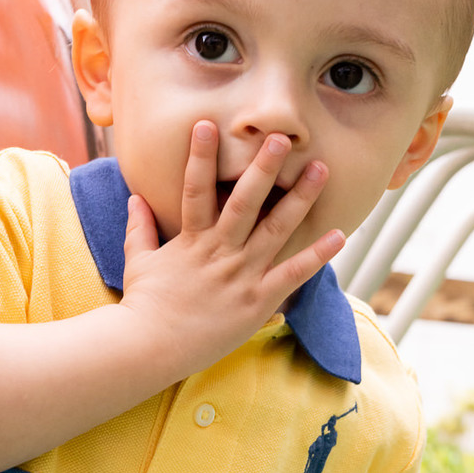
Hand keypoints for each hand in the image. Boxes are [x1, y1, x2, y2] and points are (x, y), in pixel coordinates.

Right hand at [118, 123, 343, 381]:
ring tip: (320, 169)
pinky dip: (316, 255)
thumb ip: (138, 228)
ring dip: (299, 199)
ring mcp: (240, 276)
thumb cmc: (143, 306)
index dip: (201, 157)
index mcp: (190, 240)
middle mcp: (219, 252)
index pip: (196, 190)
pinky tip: (338, 235)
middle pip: (245, 202)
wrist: (148, 347)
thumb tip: (135, 198)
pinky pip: (292, 274)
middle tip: (282, 138)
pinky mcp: (256, 301)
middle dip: (263, 167)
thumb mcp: (137, 262)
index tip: (207, 125)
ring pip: (275, 230)